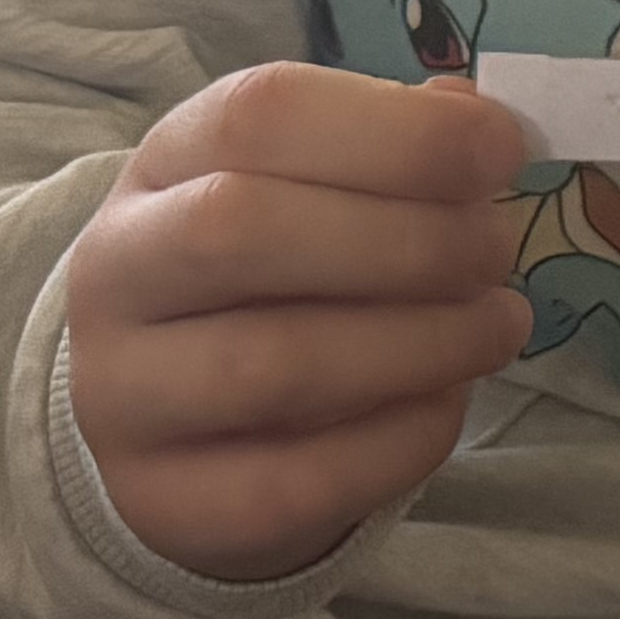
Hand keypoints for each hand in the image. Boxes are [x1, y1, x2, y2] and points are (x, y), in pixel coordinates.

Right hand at [67, 64, 532, 588]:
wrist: (174, 425)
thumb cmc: (273, 274)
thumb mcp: (315, 185)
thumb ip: (396, 147)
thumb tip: (483, 125)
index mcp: (164, 164)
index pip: (258, 115)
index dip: (399, 130)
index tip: (503, 152)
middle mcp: (116, 273)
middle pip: (242, 229)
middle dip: (408, 239)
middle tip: (497, 253)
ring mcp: (123, 397)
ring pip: (272, 365)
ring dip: (424, 342)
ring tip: (498, 326)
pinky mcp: (165, 503)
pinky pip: (298, 479)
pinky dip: (402, 437)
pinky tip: (449, 401)